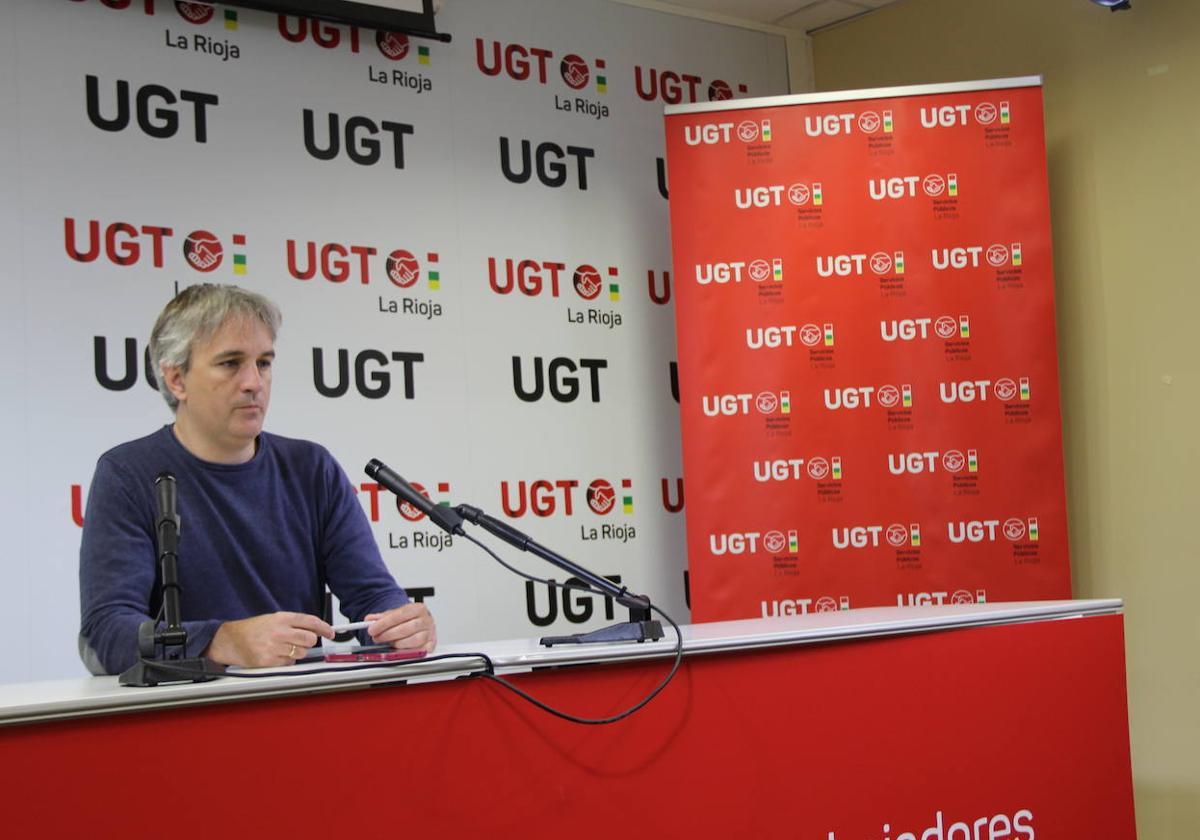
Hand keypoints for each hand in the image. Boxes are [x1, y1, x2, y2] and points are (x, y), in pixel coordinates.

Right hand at [204, 612, 334, 666]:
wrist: (230, 640)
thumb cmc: (252, 629)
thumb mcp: (273, 619)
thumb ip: (293, 623)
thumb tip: (315, 630)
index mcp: (281, 618)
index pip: (310, 621)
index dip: (324, 627)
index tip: (331, 633)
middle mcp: (279, 631)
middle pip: (309, 639)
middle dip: (308, 642)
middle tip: (301, 642)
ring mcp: (274, 647)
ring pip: (301, 653)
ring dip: (297, 653)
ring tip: (282, 648)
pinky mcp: (268, 661)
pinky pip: (289, 664)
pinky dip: (286, 662)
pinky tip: (275, 656)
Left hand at [365, 603, 436, 652]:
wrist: (420, 624)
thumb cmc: (409, 620)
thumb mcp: (395, 615)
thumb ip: (381, 617)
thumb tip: (369, 620)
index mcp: (419, 608)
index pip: (401, 614)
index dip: (385, 623)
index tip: (372, 629)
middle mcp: (427, 620)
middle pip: (408, 628)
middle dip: (388, 634)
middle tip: (377, 638)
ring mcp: (430, 633)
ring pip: (415, 640)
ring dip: (398, 644)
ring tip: (388, 643)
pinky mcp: (431, 645)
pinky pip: (420, 651)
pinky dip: (407, 652)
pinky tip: (398, 650)